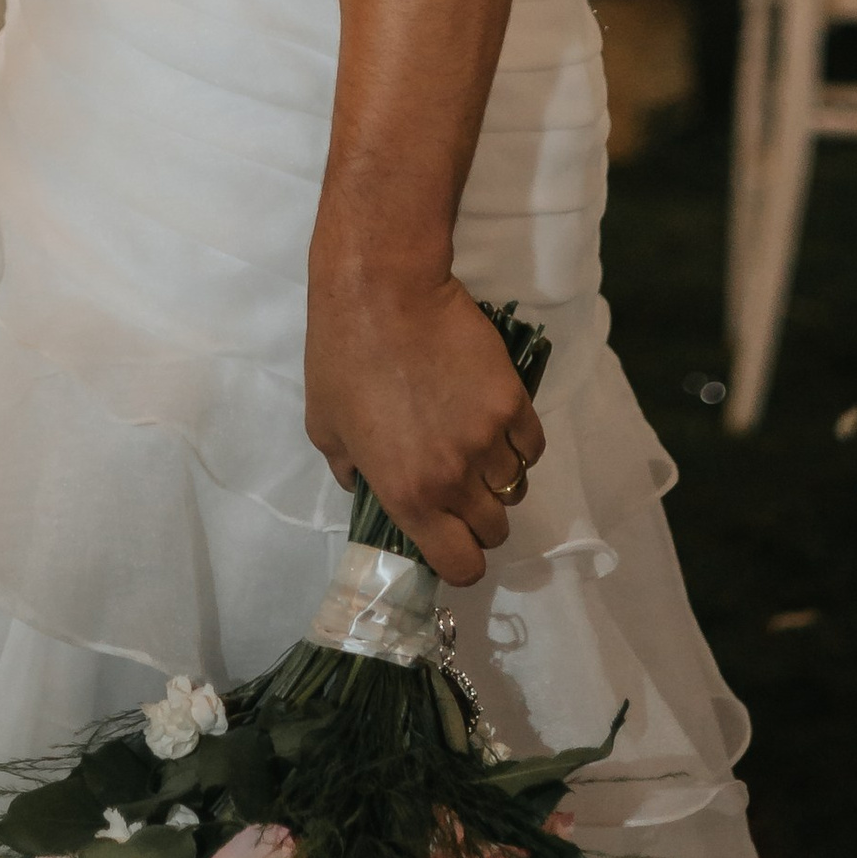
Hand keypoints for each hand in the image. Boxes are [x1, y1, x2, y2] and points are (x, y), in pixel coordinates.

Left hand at [302, 257, 544, 588]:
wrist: (383, 292)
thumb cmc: (342, 355)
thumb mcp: (324, 426)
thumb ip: (349, 470)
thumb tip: (365, 486)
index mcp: (408, 494)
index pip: (461, 565)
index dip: (460, 561)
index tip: (452, 540)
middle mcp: (455, 478)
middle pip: (494, 530)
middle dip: (479, 518)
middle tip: (461, 487)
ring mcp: (489, 439)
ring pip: (515, 486)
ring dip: (498, 478)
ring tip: (476, 447)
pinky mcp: (513, 400)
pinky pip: (532, 445)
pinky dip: (519, 443)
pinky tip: (496, 421)